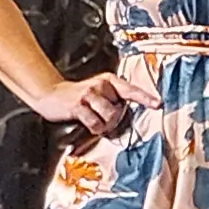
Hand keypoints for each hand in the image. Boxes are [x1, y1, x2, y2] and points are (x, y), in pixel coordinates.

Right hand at [26, 69, 144, 136]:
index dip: (145, 98)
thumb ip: (114, 97)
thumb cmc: (79, 96)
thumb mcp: (99, 90)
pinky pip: (95, 122)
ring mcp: (89, 94)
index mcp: (110, 80)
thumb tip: (130, 109)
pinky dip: (95, 128)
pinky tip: (90, 125)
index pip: (131, 89)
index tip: (157, 104)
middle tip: (104, 119)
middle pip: (120, 108)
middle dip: (115, 119)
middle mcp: (101, 85)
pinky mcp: (78, 106)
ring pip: (109, 116)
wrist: (51, 94)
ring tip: (97, 123)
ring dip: (105, 125)